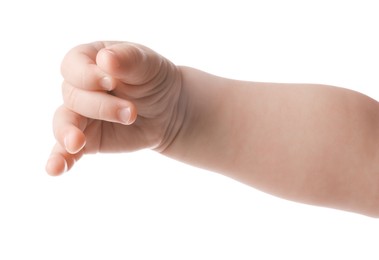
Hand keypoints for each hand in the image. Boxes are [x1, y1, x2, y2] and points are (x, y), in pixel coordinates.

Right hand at [46, 41, 183, 175]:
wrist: (169, 110)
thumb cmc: (154, 80)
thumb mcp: (148, 64)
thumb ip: (128, 58)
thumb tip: (105, 59)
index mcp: (88, 60)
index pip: (72, 66)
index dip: (86, 76)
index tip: (111, 82)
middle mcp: (78, 87)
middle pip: (71, 95)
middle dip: (100, 106)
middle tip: (131, 112)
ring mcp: (79, 114)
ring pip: (63, 122)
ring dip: (68, 133)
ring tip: (77, 143)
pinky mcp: (87, 139)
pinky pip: (66, 151)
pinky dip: (60, 159)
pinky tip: (56, 169)